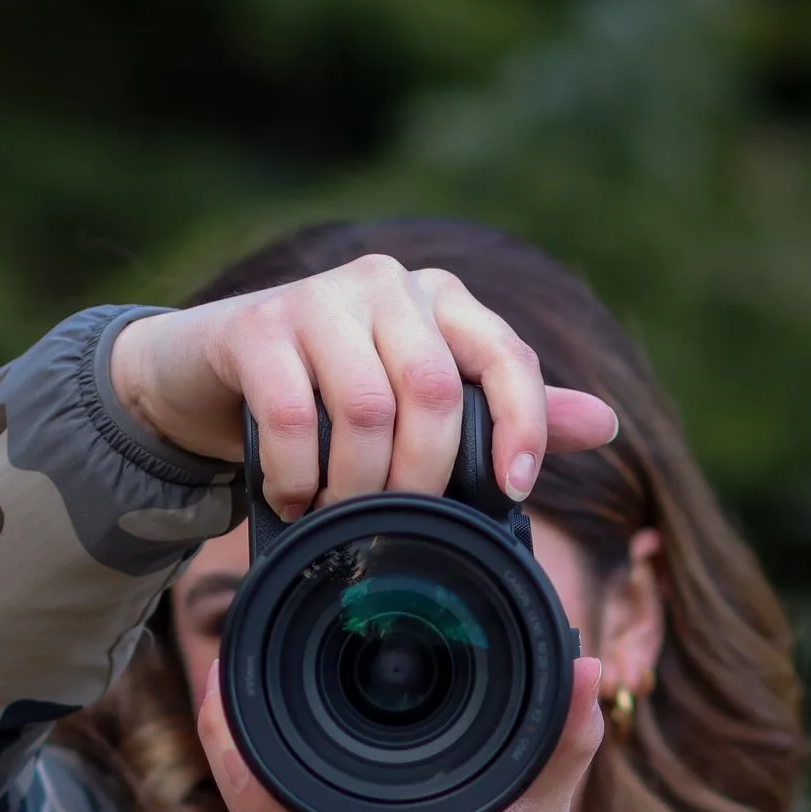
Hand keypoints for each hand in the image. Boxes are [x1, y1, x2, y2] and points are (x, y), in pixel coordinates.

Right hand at [108, 254, 619, 517]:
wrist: (206, 372)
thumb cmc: (326, 393)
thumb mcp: (416, 402)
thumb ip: (500, 413)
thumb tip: (604, 424)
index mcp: (442, 301)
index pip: (506, 354)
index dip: (524, 424)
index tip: (518, 491)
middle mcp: (389, 284)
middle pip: (434, 390)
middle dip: (422, 478)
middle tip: (399, 526)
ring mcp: (319, 297)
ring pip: (366, 407)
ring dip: (356, 486)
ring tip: (340, 520)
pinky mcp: (257, 325)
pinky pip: (291, 414)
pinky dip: (296, 476)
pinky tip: (291, 499)